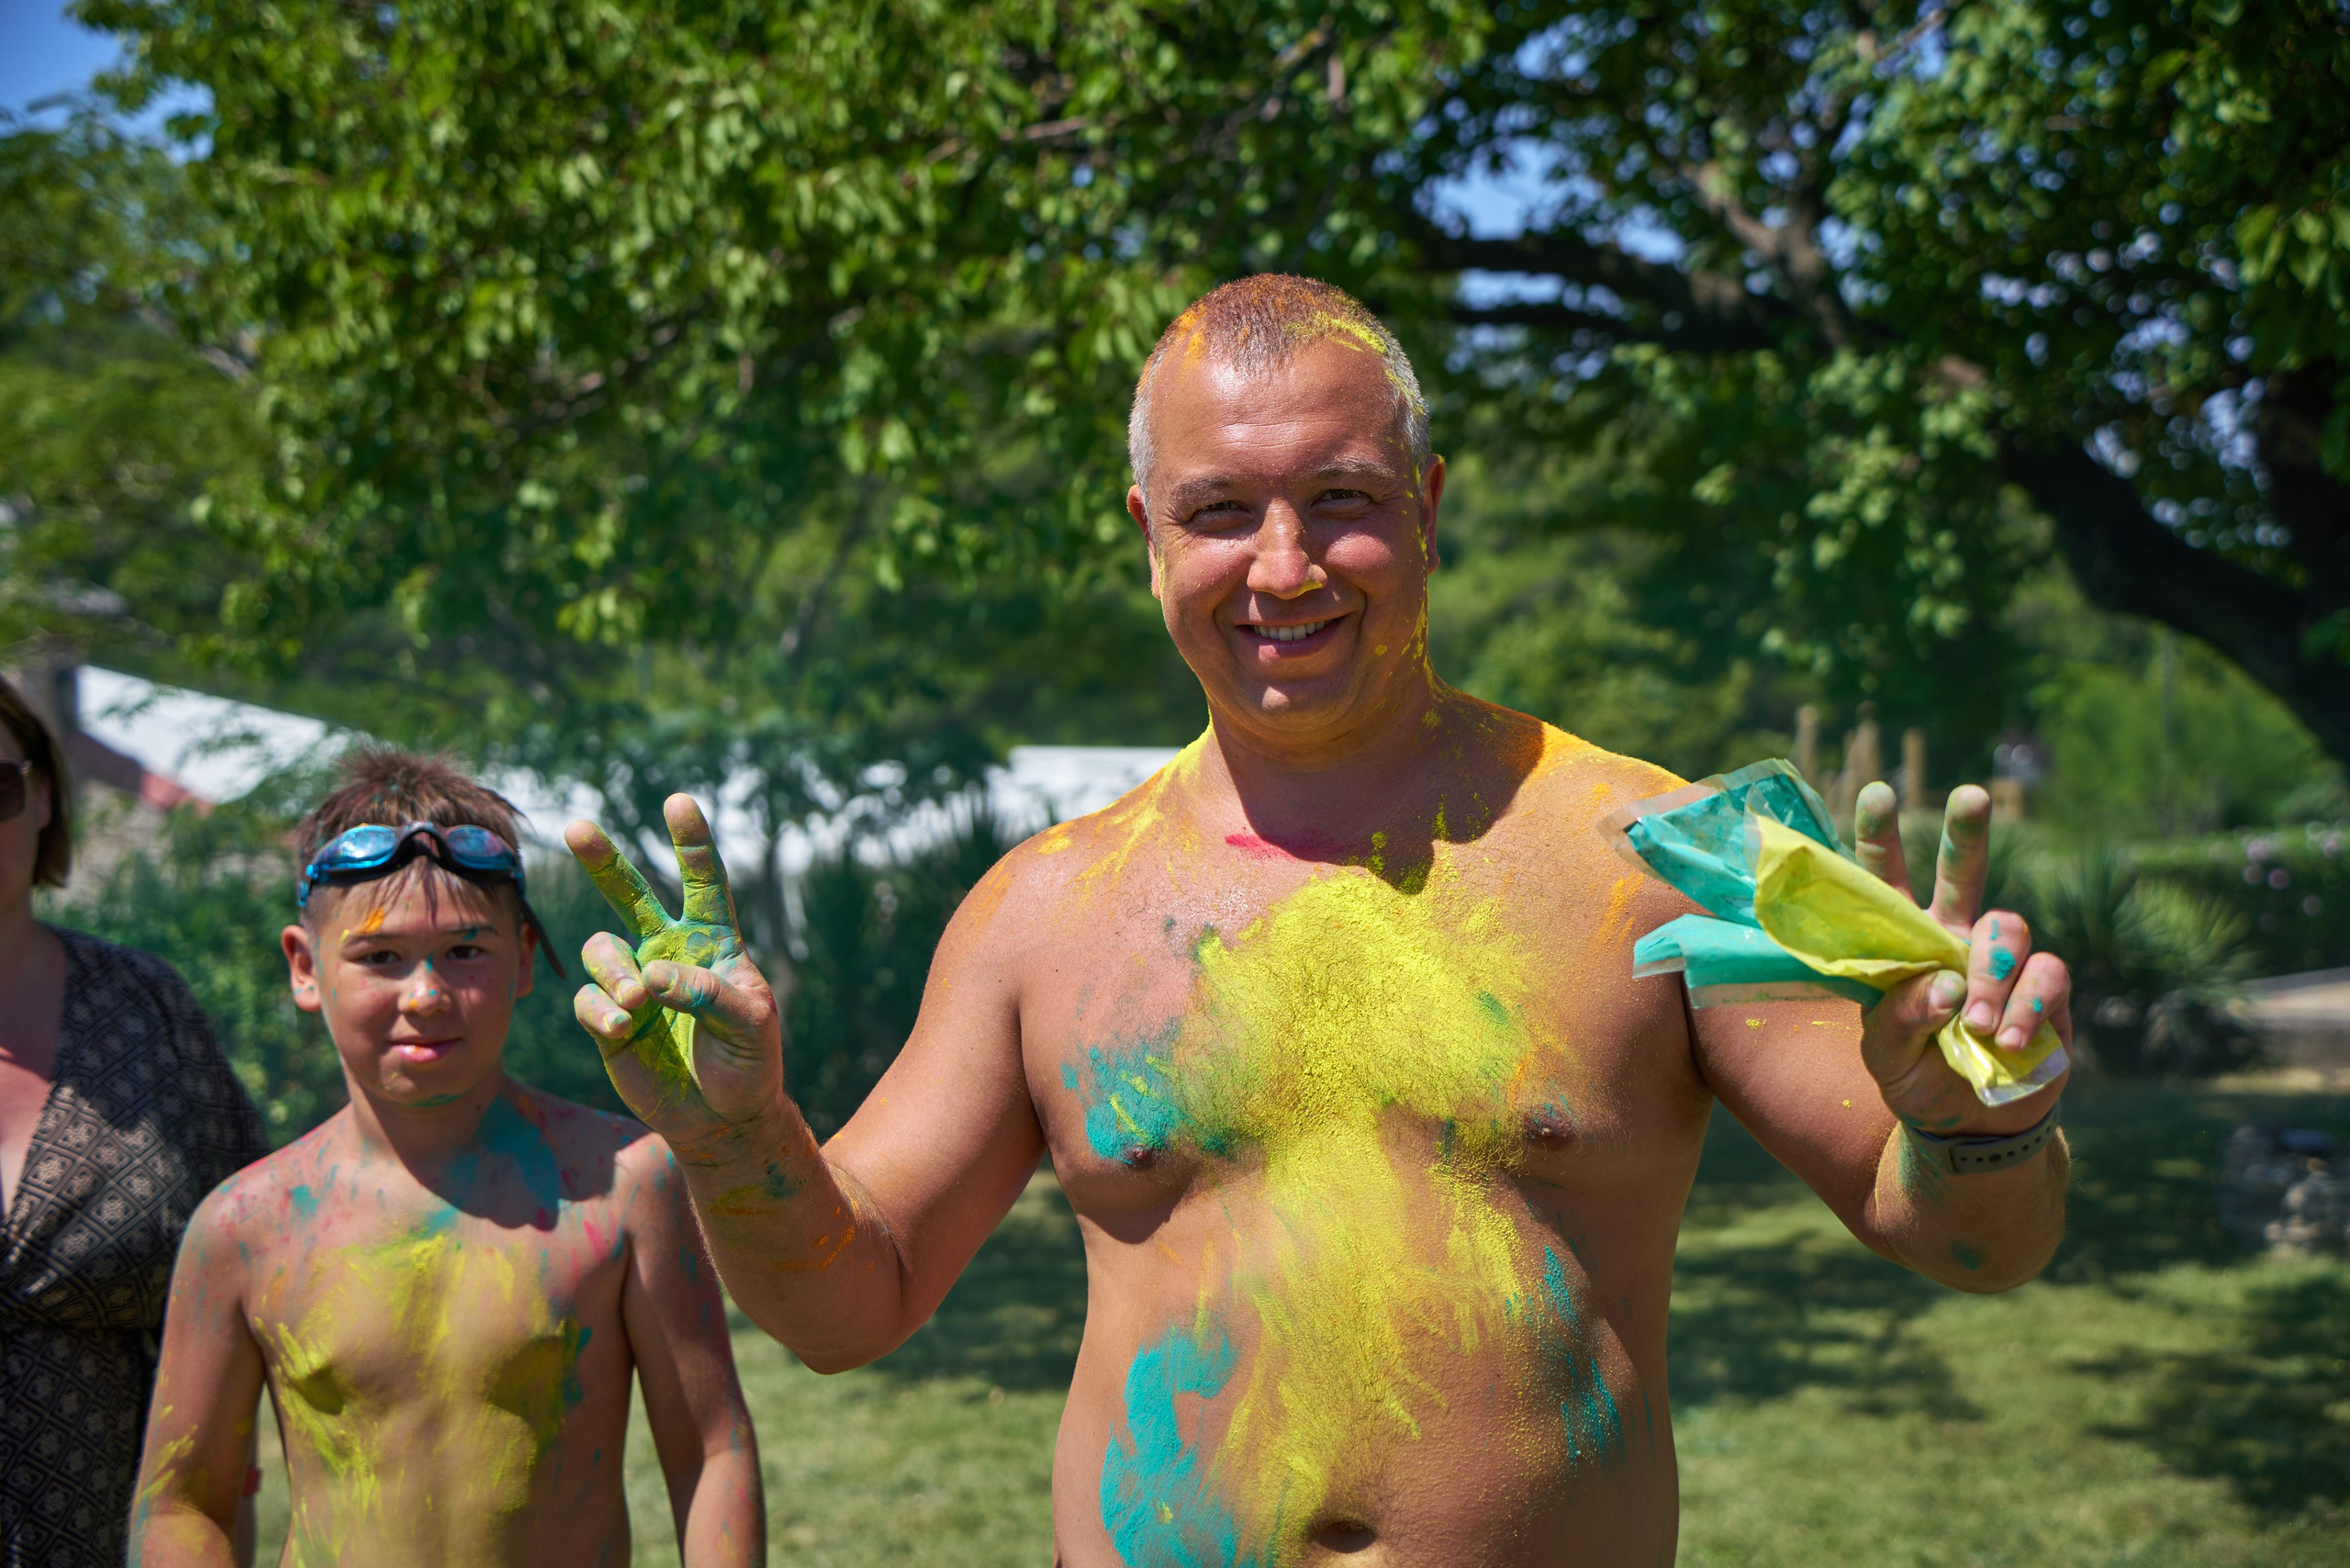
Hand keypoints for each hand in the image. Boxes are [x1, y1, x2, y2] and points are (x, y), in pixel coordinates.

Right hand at [565, 795, 783, 1150]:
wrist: (723, 1119)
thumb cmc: (748, 1063)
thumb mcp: (751, 1025)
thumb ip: (709, 993)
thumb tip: (651, 973)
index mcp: (712, 944)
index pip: (704, 885)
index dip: (692, 844)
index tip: (679, 802)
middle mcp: (668, 954)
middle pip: (631, 896)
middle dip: (605, 861)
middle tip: (577, 826)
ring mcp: (634, 985)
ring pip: (602, 951)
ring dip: (614, 972)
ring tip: (636, 1002)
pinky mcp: (609, 1021)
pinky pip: (589, 1001)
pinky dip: (603, 1010)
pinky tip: (626, 1028)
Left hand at [1851, 782, 2070, 1136]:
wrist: (1972, 1126)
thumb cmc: (1918, 1079)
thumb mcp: (1887, 1057)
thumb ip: (1900, 1021)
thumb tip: (1942, 986)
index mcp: (1905, 945)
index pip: (1887, 885)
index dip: (1880, 839)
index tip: (1877, 793)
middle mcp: (1955, 940)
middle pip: (1964, 872)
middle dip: (1967, 831)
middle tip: (1969, 794)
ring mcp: (2003, 964)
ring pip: (2008, 926)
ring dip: (1990, 973)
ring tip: (1974, 1025)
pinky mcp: (2048, 992)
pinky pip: (2046, 975)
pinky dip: (2025, 1008)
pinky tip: (2005, 1041)